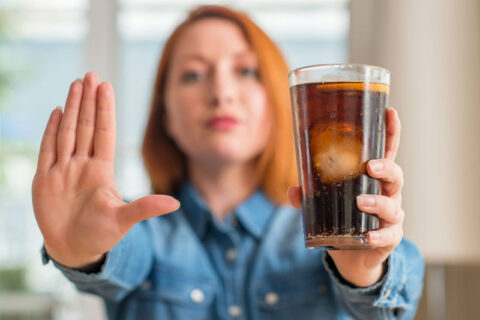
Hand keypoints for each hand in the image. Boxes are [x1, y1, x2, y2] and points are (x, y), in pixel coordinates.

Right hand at [32, 72, 179, 268]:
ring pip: (67, 131)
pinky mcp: (45, 179)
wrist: (74, 249)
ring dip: (71, 108)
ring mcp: (63, 170)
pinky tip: (57, 111)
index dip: (105, 110)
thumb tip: (176, 204)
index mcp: (102, 170)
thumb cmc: (101, 235)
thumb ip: (145, 209)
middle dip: (88, 100)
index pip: (104, 133)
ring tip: (76, 84)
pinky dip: (51, 130)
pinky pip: (47, 149)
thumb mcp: (124, 221)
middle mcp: (83, 165)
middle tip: (91, 74)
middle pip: (86, 126)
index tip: (106, 87)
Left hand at [287, 108, 403, 286]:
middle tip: (371, 166)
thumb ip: (309, 195)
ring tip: (361, 201)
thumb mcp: (324, 203)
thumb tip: (293, 190)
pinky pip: (388, 235)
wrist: (353, 255)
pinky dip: (378, 235)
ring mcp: (391, 215)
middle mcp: (387, 193)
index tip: (390, 112)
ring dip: (378, 202)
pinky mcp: (389, 237)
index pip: (386, 152)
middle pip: (395, 175)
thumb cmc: (343, 218)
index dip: (390, 132)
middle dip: (387, 168)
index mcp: (373, 178)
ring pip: (392, 205)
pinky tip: (368, 236)